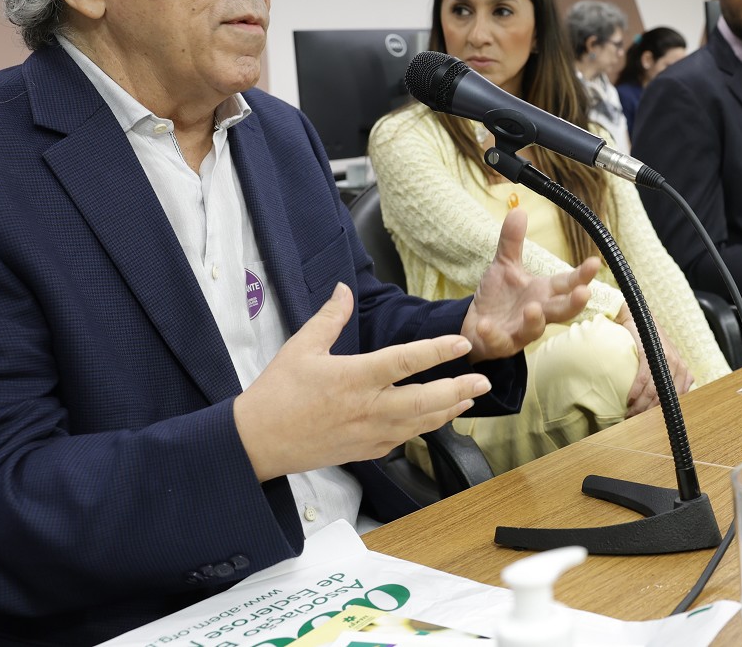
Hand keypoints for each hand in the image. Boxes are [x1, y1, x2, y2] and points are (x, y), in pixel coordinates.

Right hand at [234, 284, 491, 481]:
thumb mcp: (301, 347)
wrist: (257, 443)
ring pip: (420, 423)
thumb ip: (329, 318)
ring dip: (449, 409)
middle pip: (424, 400)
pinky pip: (406, 439)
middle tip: (484, 380)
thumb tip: (344, 289)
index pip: (405, 361)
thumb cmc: (277, 394)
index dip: (437, 351)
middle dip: (458, 390)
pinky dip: (427, 426)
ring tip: (470, 396)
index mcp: (354, 377)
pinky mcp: (367, 451)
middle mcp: (368, 407)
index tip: (462, 343)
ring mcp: (370, 433)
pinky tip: (439, 417)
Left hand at [461, 208, 598, 362]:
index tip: (595, 262)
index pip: (567, 283)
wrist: (475, 325)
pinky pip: (499, 341)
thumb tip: (519, 210)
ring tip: (533, 308)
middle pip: (562, 310)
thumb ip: (512, 241)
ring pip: (535, 329)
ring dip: (535, 320)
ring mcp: (521, 330)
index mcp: (544, 292)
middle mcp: (539, 312)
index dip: (582, 275)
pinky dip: (493, 334)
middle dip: (574, 303)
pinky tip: (485, 325)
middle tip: (584, 293)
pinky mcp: (502, 344)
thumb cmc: (498, 296)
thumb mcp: (504, 265)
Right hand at [617, 305, 691, 418]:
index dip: (663, 414)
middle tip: (635, 421)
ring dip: (640, 406)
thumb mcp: (665, 359)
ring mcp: (665, 358)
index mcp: (682, 370)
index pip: (677, 399)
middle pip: (664, 398)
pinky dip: (635, 391)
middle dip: (649, 413)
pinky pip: (644, 378)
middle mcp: (677, 364)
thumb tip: (677, 398)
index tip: (650, 424)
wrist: (637, 317)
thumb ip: (673, 377)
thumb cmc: (650, 340)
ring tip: (629, 414)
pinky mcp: (650, 352)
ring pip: (654, 391)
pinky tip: (629, 399)